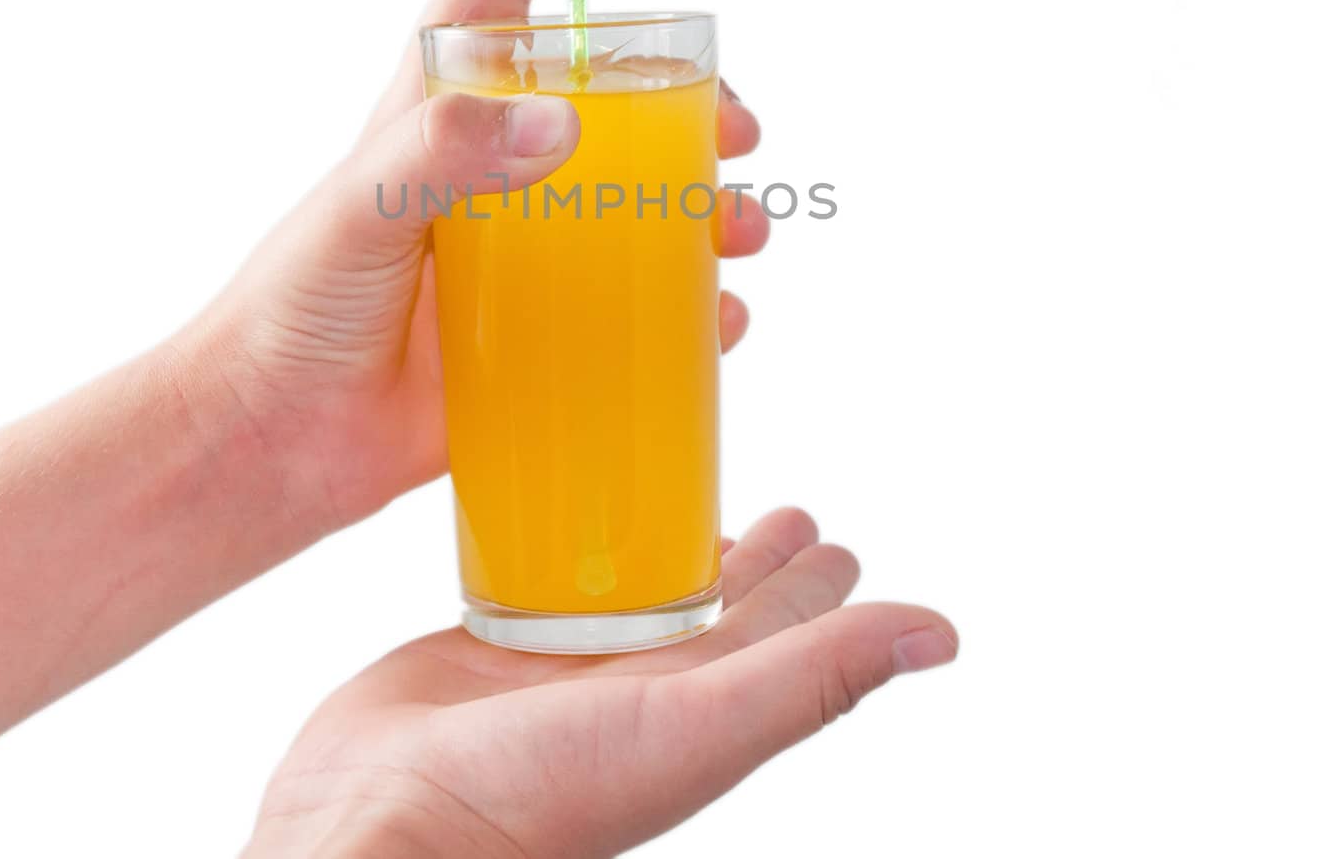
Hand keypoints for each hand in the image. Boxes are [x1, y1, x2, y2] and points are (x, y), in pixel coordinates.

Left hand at [179, 0, 766, 534]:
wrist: (274, 444)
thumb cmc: (292, 309)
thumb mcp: (357, 209)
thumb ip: (445, 152)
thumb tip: (566, 124)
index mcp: (436, 116)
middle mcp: (490, 174)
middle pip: (610, 102)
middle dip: (687, 99)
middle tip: (738, 128)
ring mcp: (521, 257)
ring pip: (643, 204)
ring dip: (710, 205)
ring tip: (743, 229)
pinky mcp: (540, 337)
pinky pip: (639, 309)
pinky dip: (694, 308)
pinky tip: (720, 320)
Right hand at [245, 508, 957, 857]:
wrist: (380, 828)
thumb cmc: (539, 802)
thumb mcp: (698, 727)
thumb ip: (813, 677)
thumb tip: (943, 633)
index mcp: (695, 709)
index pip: (774, 631)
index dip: (810, 584)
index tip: (832, 532)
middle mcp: (634, 690)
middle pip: (711, 608)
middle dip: (752, 561)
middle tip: (786, 509)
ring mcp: (557, 668)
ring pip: (628, 592)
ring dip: (660, 546)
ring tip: (681, 499)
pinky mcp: (483, 644)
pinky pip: (540, 580)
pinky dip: (562, 547)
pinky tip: (560, 519)